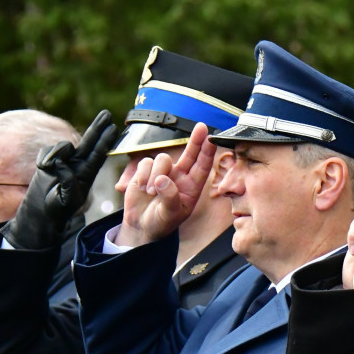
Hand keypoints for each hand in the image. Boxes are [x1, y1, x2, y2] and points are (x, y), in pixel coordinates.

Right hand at [1, 109, 117, 249]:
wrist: (41, 212)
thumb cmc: (57, 209)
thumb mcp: (66, 199)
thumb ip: (67, 182)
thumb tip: (62, 163)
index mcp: (86, 174)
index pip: (98, 154)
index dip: (105, 141)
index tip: (114, 128)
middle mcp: (77, 165)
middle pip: (88, 142)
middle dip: (97, 128)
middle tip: (107, 114)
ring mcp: (63, 161)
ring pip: (63, 146)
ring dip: (57, 153)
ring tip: (48, 168)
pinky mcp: (48, 160)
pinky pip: (47, 151)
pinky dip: (44, 158)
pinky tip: (43, 168)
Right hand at [116, 122, 215, 246]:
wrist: (142, 226)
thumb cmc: (162, 222)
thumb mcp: (170, 214)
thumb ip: (169, 198)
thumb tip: (162, 180)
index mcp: (192, 187)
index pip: (202, 167)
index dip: (207, 152)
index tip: (212, 139)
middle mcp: (180, 176)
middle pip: (190, 154)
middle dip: (195, 140)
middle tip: (201, 127)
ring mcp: (164, 172)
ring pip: (162, 159)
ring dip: (156, 174)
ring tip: (151, 192)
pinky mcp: (146, 171)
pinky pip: (146, 162)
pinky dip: (143, 175)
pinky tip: (142, 188)